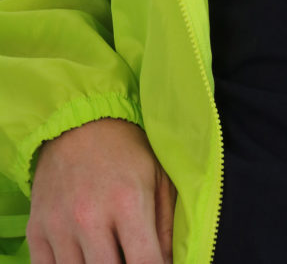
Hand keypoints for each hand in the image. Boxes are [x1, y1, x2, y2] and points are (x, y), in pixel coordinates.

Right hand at [27, 118, 175, 263]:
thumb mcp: (158, 176)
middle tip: (129, 257)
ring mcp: (59, 226)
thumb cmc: (126, 150)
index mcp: (128, 202)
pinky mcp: (35, 230)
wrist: (78, 123)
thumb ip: (165, 225)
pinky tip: (83, 256)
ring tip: (107, 251)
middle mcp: (90, 217)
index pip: (144, 263)